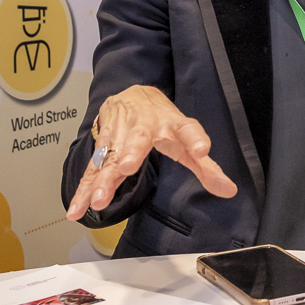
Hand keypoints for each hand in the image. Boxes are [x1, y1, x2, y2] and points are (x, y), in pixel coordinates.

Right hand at [65, 85, 237, 220]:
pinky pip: (91, 170)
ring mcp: (120, 134)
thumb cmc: (163, 122)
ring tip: (99, 200)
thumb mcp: (187, 139)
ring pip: (110, 156)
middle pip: (138, 139)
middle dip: (131, 153)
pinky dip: (83, 190)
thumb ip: (206, 168)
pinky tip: (77, 209)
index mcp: (173, 123)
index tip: (203, 149)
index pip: (188, 129)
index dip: (196, 139)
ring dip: (102, 178)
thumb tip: (228, 191)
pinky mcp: (102, 146)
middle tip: (127, 167)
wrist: (131, 95)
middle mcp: (144, 126)